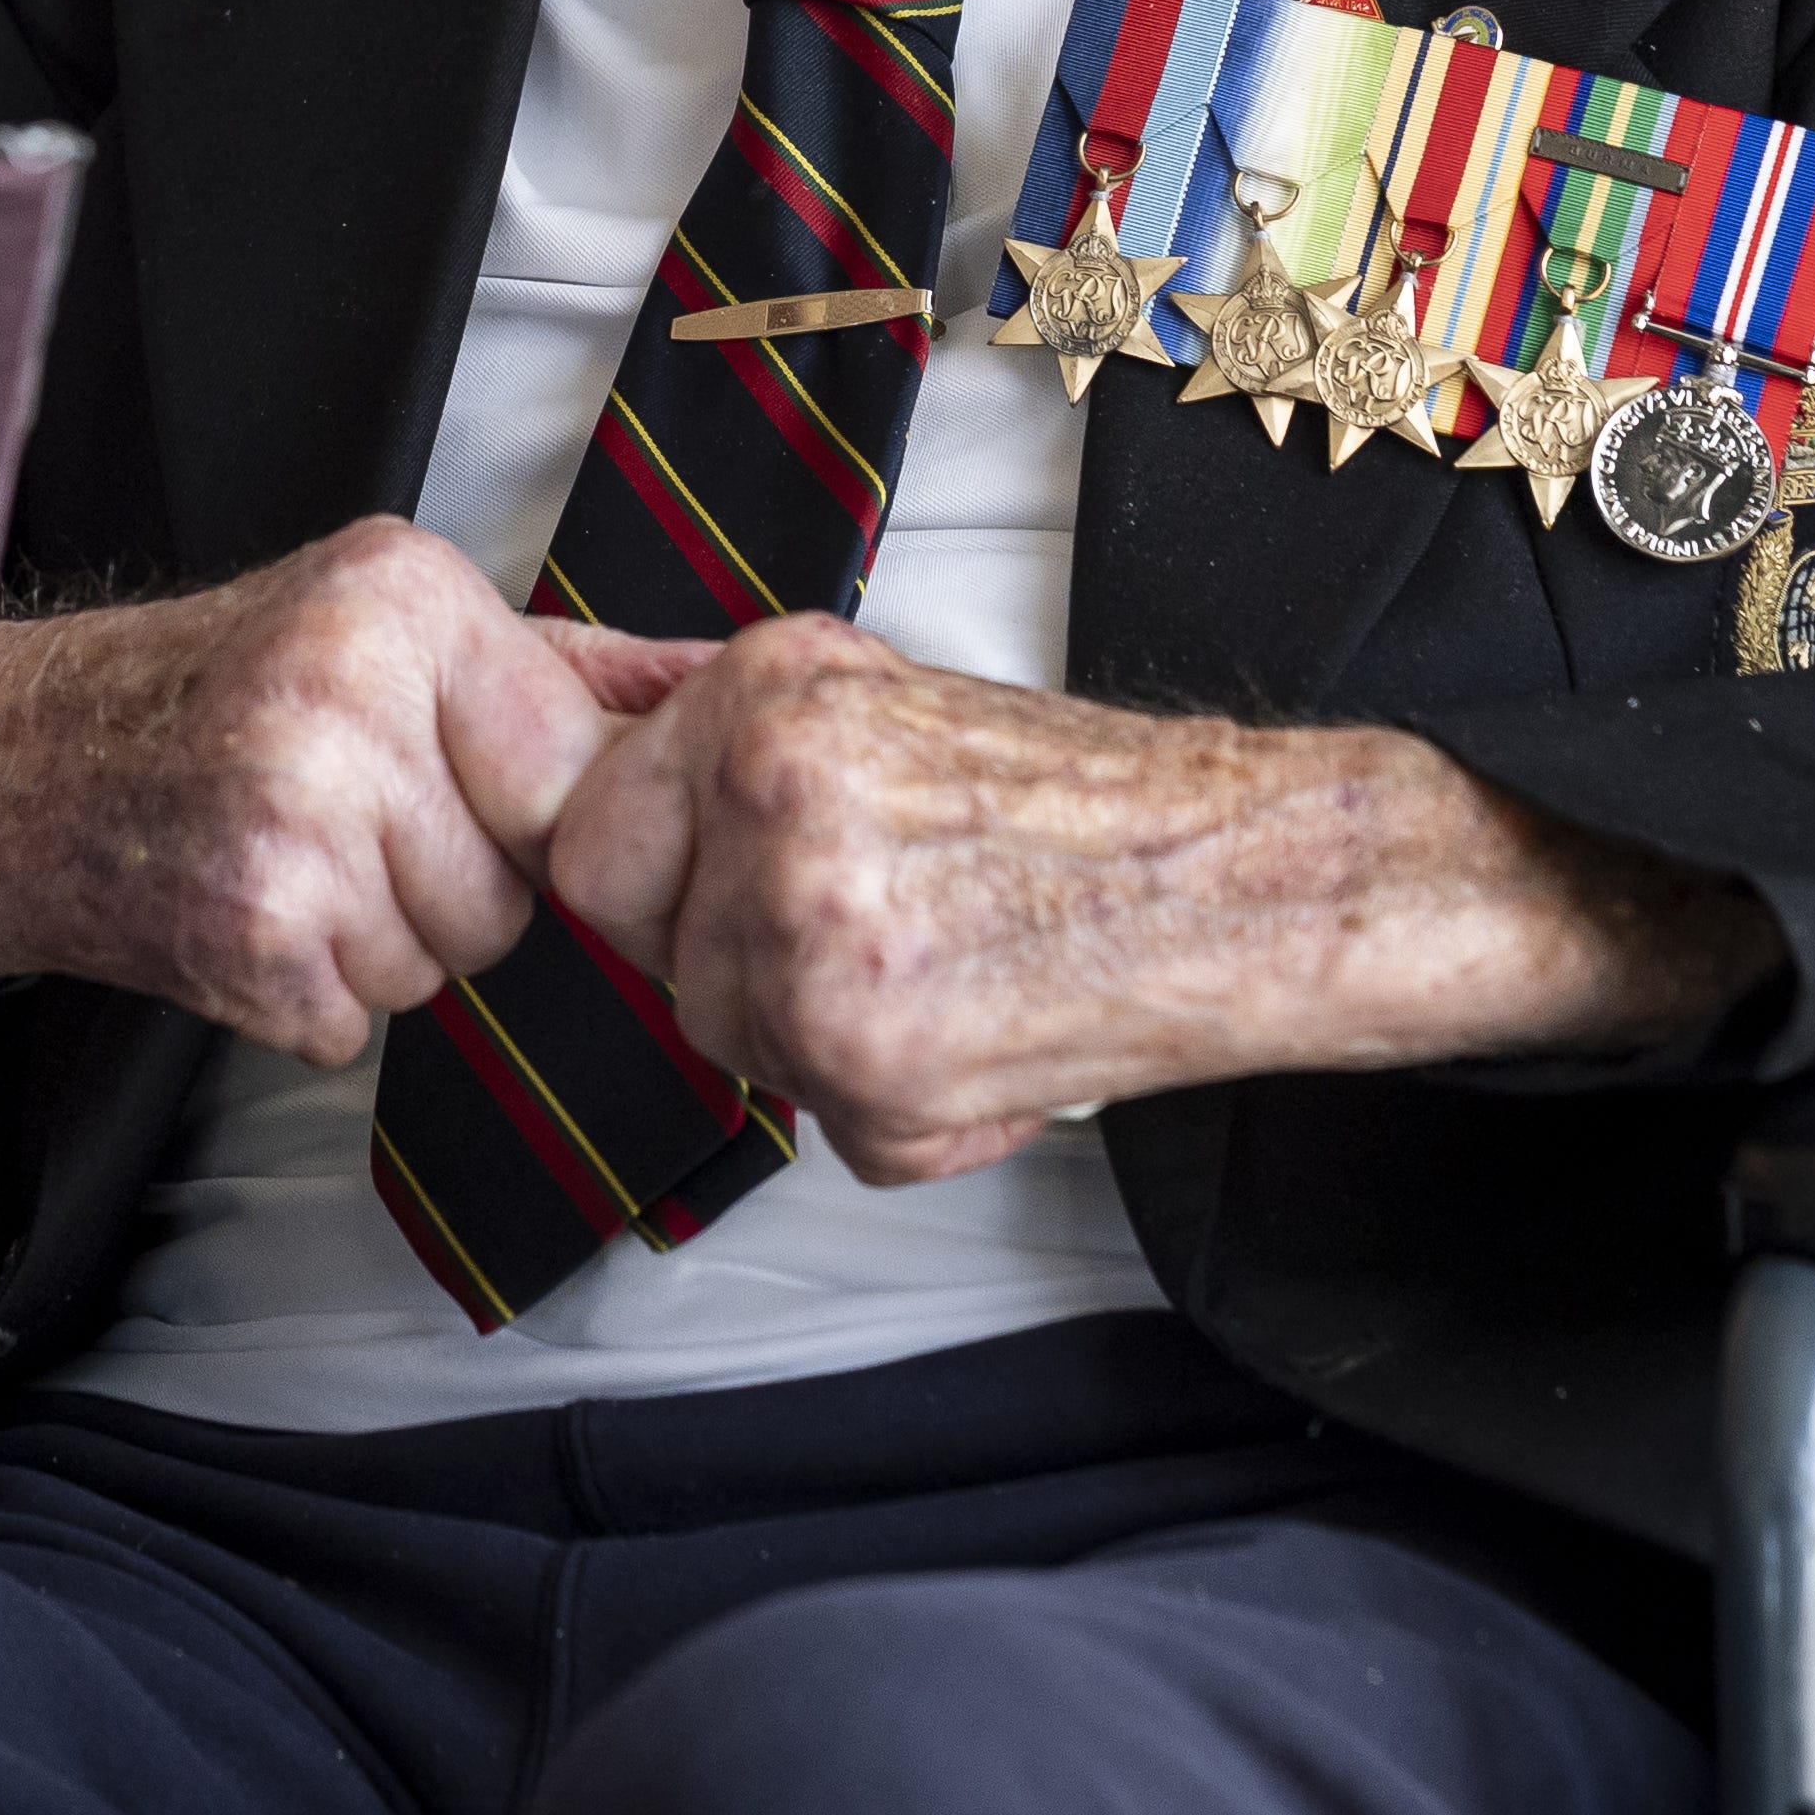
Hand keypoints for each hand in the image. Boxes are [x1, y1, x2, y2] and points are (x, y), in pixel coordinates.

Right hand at [0, 517, 714, 1064]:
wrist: (14, 768)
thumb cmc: (208, 696)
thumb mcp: (383, 624)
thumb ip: (563, 666)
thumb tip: (725, 684)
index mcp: (397, 597)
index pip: (571, 765)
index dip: (519, 808)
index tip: (441, 787)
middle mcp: (346, 693)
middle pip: (511, 881)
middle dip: (442, 881)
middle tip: (334, 821)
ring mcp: (296, 820)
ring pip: (445, 961)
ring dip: (377, 942)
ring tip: (284, 860)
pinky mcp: (252, 936)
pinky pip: (363, 1020)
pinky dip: (309, 996)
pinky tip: (244, 915)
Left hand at [545, 620, 1781, 1181]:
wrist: (1245, 879)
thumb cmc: (1076, 797)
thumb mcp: (871, 695)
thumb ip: (714, 725)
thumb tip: (568, 727)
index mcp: (764, 703)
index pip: (586, 828)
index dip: (650, 866)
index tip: (713, 873)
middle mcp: (774, 812)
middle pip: (640, 939)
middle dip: (718, 947)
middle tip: (853, 922)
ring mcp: (815, 950)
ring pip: (725, 1034)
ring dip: (813, 1027)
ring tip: (938, 962)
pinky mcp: (870, 1072)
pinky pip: (820, 1120)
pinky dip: (896, 1106)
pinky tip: (981, 1029)